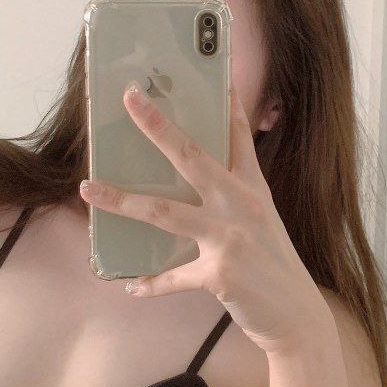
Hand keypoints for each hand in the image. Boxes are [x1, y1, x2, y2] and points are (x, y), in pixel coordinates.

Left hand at [79, 81, 334, 358]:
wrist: (297, 317)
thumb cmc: (272, 264)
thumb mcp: (260, 218)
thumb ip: (231, 192)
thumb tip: (194, 172)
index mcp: (252, 187)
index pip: (237, 134)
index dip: (225, 100)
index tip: (212, 69)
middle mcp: (242, 204)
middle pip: (192, 156)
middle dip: (158, 126)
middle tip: (131, 99)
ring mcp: (231, 237)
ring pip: (165, 212)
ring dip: (122, 200)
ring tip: (88, 189)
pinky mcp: (219, 273)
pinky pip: (172, 276)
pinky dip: (151, 283)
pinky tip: (131, 285)